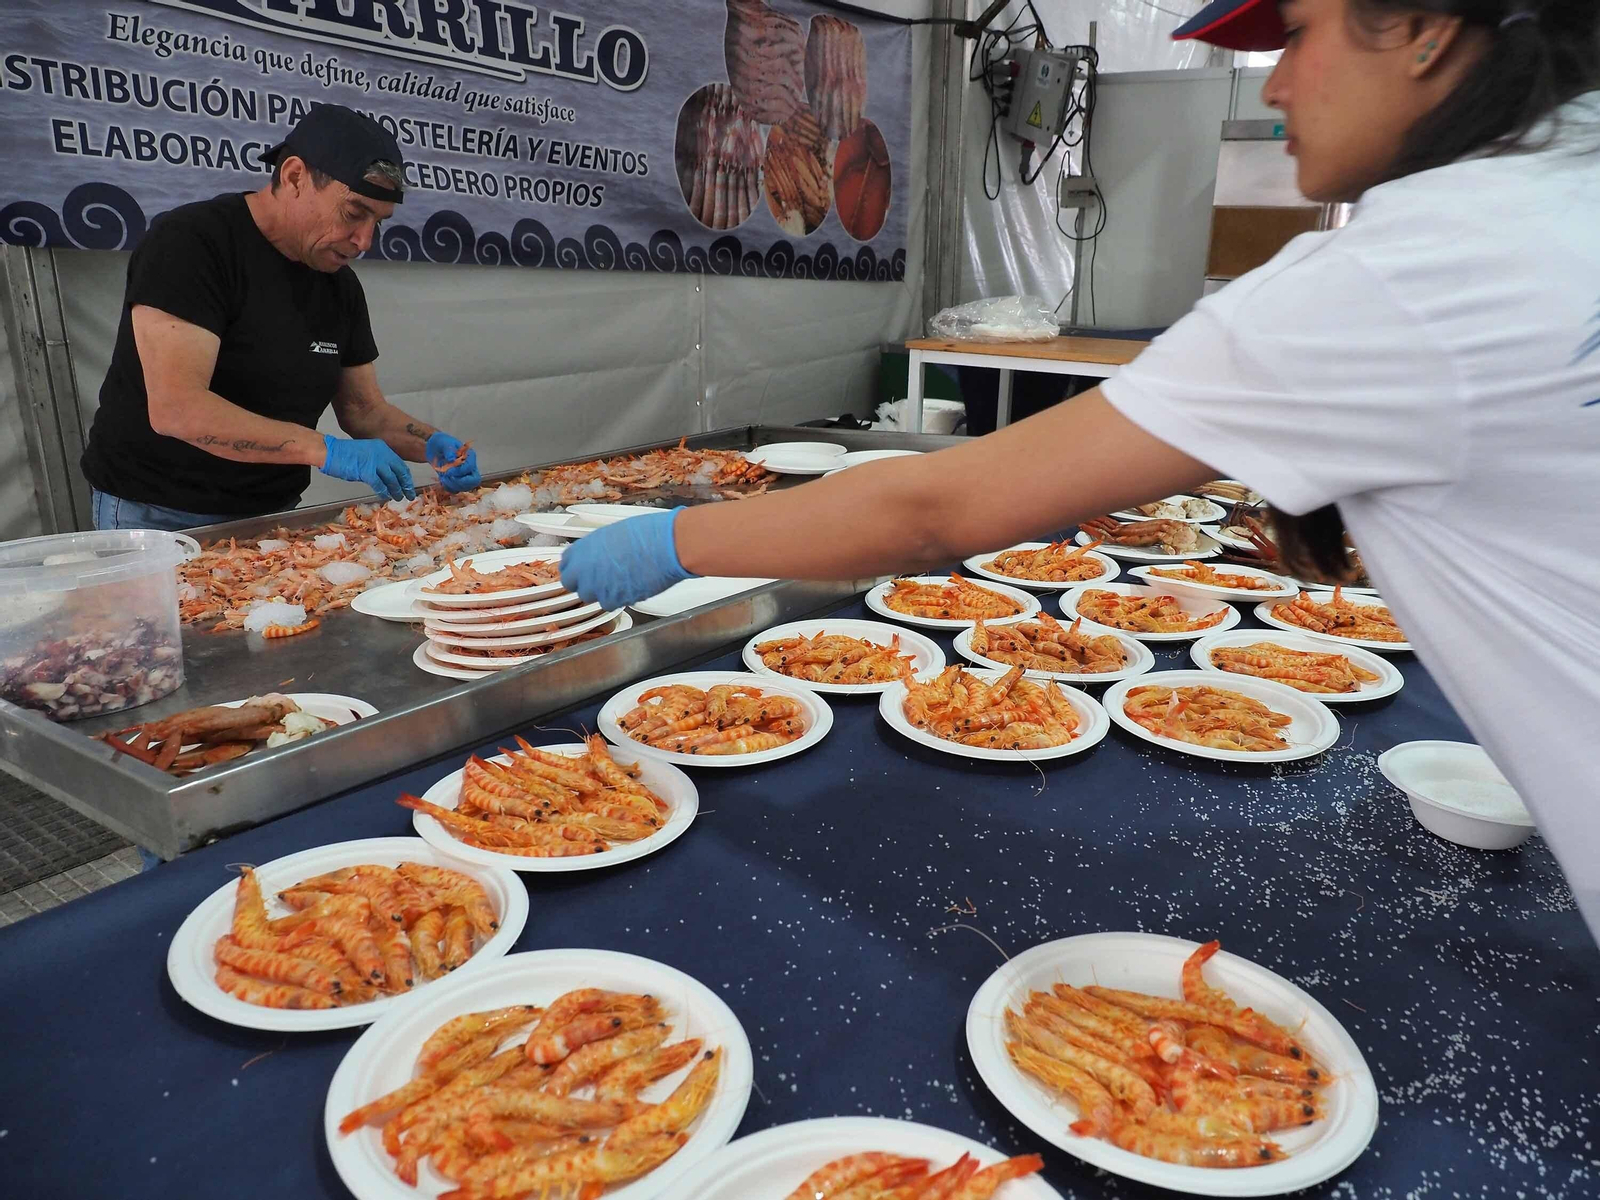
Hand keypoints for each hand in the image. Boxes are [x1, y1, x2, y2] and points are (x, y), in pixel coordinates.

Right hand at [319, 434, 415, 501]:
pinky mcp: (367, 471)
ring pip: (391, 479)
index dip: (405, 476)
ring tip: (398, 497)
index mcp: (383, 448)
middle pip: (400, 472)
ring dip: (396, 490)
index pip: (400, 464)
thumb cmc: (344, 454)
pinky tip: (385, 496)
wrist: (330, 452)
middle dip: (405, 485)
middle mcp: (382, 454)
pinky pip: (379, 485)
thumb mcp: (367, 454)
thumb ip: (378, 463)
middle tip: (409, 494)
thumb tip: (386, 477)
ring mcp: (375, 462)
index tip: (408, 485)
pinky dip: (383, 492)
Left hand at [426, 431, 480, 492]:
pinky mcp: (457, 481)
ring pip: (466, 487)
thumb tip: (452, 458)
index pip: (470, 467)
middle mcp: (470, 467)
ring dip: (453, 485)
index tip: (448, 471)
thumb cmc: (440, 443)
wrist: (434, 449)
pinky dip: (449, 487)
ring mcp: (464, 475)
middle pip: (474, 480)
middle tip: (448, 478)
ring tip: (443, 478)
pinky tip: (443, 480)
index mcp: (469, 456)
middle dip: (461, 482)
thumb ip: (448, 449)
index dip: (460, 471)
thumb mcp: (443, 442)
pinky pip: (456, 489)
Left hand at [559, 509, 694, 609]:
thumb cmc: (646, 534)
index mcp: (582, 550)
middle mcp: (585, 571)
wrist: (665, 547)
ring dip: (602, 591)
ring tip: (619, 581)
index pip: (565, 566)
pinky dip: (617, 598)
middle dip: (585, 582)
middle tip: (599, 577)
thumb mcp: (613, 534)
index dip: (574, 568)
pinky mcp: (615, 600)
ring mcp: (599, 588)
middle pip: (573, 585)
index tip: (579, 569)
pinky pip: (610, 604)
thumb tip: (597, 555)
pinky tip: (629, 587)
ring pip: (591, 598)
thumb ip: (597, 548)